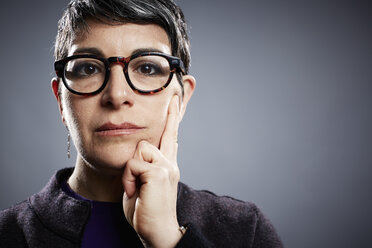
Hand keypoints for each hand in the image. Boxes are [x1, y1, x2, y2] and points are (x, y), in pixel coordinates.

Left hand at [122, 95, 181, 247]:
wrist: (157, 232)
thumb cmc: (146, 210)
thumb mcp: (143, 184)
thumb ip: (143, 166)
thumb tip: (139, 152)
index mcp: (166, 165)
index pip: (170, 136)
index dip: (172, 117)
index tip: (174, 100)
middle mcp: (170, 163)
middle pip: (158, 135)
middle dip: (157, 133)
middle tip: (171, 104)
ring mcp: (166, 167)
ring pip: (140, 149)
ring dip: (131, 170)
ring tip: (135, 187)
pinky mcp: (159, 173)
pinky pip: (133, 163)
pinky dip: (128, 179)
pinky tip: (135, 191)